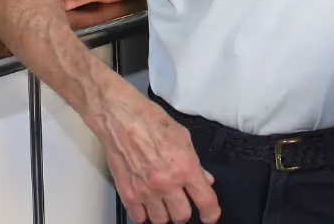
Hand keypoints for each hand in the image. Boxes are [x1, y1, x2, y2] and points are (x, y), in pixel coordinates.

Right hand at [91, 86, 220, 223]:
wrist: (122, 119)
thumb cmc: (153, 122)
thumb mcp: (184, 137)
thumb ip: (196, 163)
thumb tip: (205, 180)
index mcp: (185, 168)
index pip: (205, 200)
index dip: (211, 213)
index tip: (210, 216)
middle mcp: (167, 183)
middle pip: (182, 216)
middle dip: (184, 210)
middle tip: (181, 201)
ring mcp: (146, 191)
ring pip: (161, 220)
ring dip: (164, 213)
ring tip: (162, 201)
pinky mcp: (127, 194)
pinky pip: (139, 217)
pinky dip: (144, 213)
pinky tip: (146, 202)